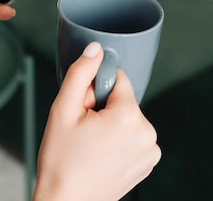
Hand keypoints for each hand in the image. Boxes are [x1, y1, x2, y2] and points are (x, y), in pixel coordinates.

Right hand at [33, 42, 160, 200]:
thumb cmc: (61, 162)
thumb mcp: (63, 110)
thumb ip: (80, 74)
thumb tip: (95, 49)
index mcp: (129, 117)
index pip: (117, 79)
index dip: (95, 91)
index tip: (83, 111)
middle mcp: (148, 133)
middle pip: (122, 100)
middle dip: (102, 109)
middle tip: (82, 131)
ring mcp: (151, 151)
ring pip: (127, 117)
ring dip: (110, 124)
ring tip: (90, 146)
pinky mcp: (148, 163)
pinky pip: (133, 136)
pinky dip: (118, 140)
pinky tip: (100, 155)